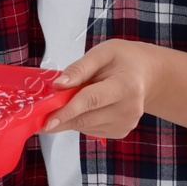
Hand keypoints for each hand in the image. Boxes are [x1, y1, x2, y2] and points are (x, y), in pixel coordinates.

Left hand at [41, 39, 162, 140]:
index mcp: (126, 85)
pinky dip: (81, 120)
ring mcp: (126, 124)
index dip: (67, 111)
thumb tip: (58, 85)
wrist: (147, 75)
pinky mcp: (121, 132)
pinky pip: (91, 129)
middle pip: (85, 117)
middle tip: (39, 114)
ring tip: (68, 101)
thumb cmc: (123, 60)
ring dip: (70, 117)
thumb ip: (79, 68)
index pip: (91, 100)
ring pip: (85, 126)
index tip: (46, 121)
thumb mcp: (102, 53)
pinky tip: (85, 107)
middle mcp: (129, 109)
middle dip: (60, 116)